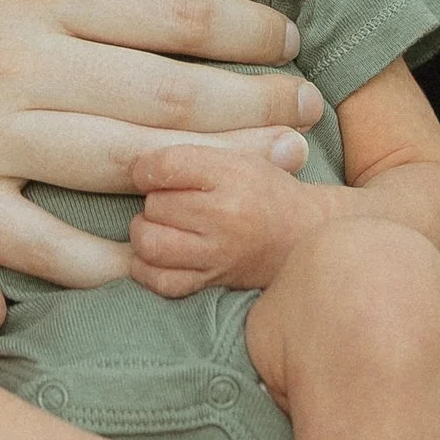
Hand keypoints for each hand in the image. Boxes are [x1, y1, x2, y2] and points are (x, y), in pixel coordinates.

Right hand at [0, 0, 318, 268]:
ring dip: (211, 173)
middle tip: (311, 121)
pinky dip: (106, 255)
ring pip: (123, 160)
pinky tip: (159, 262)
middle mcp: (8, 49)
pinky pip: (40, 240)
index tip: (296, 44)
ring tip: (273, 180)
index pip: (170, 7)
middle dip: (256, 105)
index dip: (250, 30)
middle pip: (167, 85)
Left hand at [125, 140, 335, 295]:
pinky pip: (161, 281)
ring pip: (150, 244)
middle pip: (155, 205)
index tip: (148, 173)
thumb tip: (136, 167)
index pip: (166, 166)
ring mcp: (218, 254)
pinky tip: (156, 256)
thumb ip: (191, 157)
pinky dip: (147, 269)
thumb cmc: (266, 191)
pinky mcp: (212, 282)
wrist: (303, 235)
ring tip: (161, 226)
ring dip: (146, 233)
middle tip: (169, 202)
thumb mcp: (238, 158)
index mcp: (232, 176)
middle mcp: (224, 217)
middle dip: (154, 201)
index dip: (145, 168)